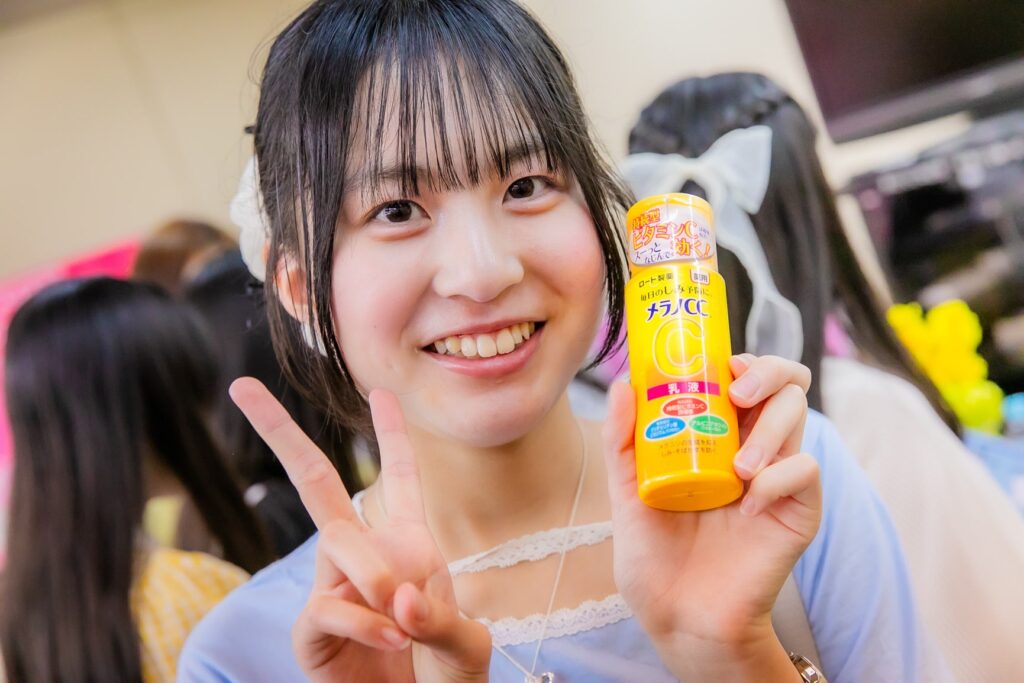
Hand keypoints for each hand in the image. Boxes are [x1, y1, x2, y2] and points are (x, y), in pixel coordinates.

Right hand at [231, 378, 490, 682]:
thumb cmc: (445, 677)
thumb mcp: (465, 643)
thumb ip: (440, 616)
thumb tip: (395, 597)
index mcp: (407, 545)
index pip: (397, 478)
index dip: (391, 434)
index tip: (382, 392)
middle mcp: (364, 557)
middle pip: (315, 482)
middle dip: (280, 434)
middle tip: (241, 386)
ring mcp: (334, 589)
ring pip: (334, 541)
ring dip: (371, 571)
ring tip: (400, 610)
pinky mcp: (313, 630)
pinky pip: (327, 605)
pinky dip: (362, 621)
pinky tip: (389, 641)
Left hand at [602, 355, 820, 680]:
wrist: (677, 615)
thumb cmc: (655, 555)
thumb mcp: (627, 491)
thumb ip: (623, 440)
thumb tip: (624, 382)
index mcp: (716, 437)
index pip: (744, 378)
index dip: (742, 359)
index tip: (722, 362)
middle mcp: (752, 448)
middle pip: (784, 383)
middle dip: (768, 372)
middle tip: (739, 391)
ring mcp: (777, 478)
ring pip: (798, 416)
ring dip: (770, 428)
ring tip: (738, 468)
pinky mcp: (797, 510)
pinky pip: (805, 471)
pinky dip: (781, 474)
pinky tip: (752, 498)